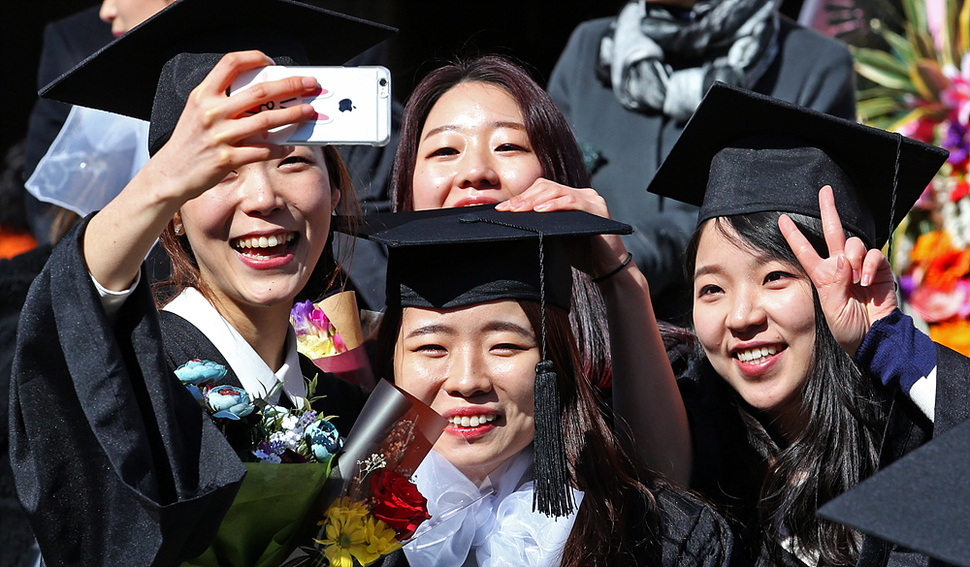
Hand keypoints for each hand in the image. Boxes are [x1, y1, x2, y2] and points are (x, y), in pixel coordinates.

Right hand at [146, 50, 318, 205]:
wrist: (170, 173)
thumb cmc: (189, 141)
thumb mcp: (198, 111)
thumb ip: (222, 99)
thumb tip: (260, 94)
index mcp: (203, 95)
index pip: (230, 63)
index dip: (254, 58)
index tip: (271, 63)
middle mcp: (211, 112)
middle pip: (260, 92)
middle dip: (290, 86)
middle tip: (310, 84)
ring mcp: (220, 136)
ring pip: (266, 121)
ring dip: (293, 115)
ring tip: (309, 112)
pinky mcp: (227, 159)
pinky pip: (261, 151)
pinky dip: (278, 148)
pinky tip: (288, 145)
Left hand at [495, 178, 628, 277]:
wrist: (608, 270)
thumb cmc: (582, 255)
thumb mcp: (557, 236)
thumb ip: (542, 225)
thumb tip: (513, 223)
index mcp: (572, 198)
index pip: (542, 189)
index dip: (521, 197)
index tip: (501, 209)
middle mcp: (583, 194)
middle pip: (547, 187)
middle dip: (524, 198)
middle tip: (506, 209)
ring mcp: (592, 199)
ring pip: (558, 191)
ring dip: (534, 200)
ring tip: (518, 209)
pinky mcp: (598, 209)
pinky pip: (573, 202)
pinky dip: (556, 205)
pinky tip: (541, 211)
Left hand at [778, 186, 897, 354]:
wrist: (873, 339)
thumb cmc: (848, 328)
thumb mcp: (832, 309)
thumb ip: (834, 284)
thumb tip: (841, 259)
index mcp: (822, 276)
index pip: (805, 251)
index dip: (794, 235)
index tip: (781, 219)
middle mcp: (840, 267)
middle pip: (832, 232)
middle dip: (828, 210)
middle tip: (825, 191)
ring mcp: (860, 266)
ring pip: (853, 244)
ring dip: (852, 257)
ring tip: (854, 279)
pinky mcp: (879, 269)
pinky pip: (873, 255)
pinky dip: (868, 265)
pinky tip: (865, 280)